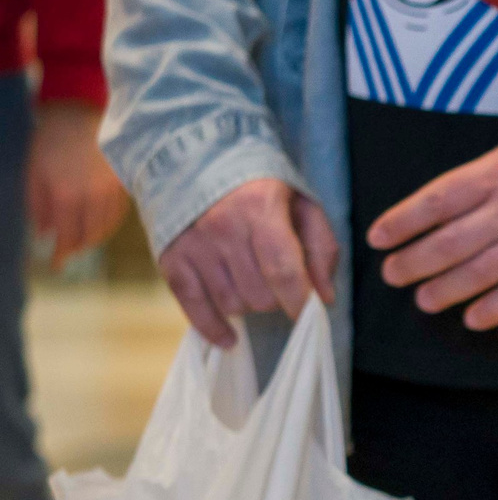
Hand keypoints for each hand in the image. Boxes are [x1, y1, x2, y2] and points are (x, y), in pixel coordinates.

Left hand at [27, 102, 126, 263]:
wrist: (80, 112)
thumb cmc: (49, 141)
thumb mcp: (33, 172)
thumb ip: (36, 206)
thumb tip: (43, 234)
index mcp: (66, 195)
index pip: (67, 236)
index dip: (62, 254)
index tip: (56, 266)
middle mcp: (93, 197)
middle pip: (90, 235)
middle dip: (78, 248)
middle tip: (68, 254)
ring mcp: (112, 190)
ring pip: (107, 226)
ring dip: (94, 239)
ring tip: (82, 242)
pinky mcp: (124, 182)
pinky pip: (118, 213)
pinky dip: (108, 224)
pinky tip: (99, 225)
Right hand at [159, 177, 339, 348]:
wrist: (194, 161)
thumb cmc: (259, 187)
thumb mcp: (301, 203)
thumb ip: (320, 249)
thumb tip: (324, 298)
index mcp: (259, 208)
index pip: (283, 270)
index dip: (300, 300)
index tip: (311, 314)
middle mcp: (221, 227)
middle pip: (258, 294)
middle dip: (277, 300)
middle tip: (279, 285)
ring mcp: (193, 245)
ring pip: (231, 304)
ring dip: (250, 306)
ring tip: (255, 287)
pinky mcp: (170, 260)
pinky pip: (192, 307)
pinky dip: (212, 328)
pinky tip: (230, 338)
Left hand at [370, 131, 497, 329]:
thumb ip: (481, 178)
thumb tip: (439, 210)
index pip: (436, 202)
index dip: (402, 222)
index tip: (379, 237)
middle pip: (449, 243)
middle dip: (413, 262)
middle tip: (393, 273)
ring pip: (478, 273)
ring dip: (444, 289)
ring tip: (424, 298)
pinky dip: (493, 309)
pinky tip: (472, 318)